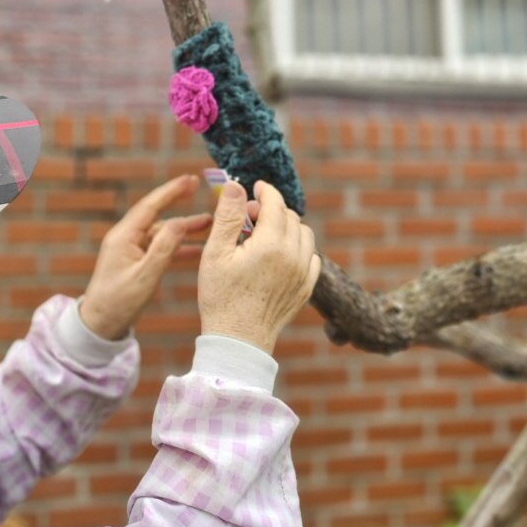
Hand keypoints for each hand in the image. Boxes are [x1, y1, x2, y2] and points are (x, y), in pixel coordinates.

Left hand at [79, 175, 213, 340]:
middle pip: (157, 216)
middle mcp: (126, 238)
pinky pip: (159, 248)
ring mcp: (130, 249)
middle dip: (180, 205)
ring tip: (208, 224)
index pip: (150, 206)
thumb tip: (179, 223)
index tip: (190, 179)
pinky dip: (176, 247)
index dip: (171, 191)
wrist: (100, 323)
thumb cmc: (119, 302)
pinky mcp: (134, 261)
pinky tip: (196, 249)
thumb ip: (164, 249)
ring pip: (161, 233)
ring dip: (183, 229)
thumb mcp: (145, 276)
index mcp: (124, 237)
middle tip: (201, 191)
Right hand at [197, 180, 320, 353]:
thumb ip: (227, 217)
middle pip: (291, 216)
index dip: (265, 191)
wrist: (238, 340)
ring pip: (305, 235)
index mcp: (271, 244)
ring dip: (287, 228)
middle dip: (272, 210)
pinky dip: (298, 249)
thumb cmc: (221, 297)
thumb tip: (235, 186)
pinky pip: (311, 257)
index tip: (255, 187)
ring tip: (264, 236)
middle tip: (249, 218)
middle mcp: (294, 255)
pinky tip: (278, 256)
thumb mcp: (215, 254)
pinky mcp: (306, 288)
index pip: (275, 203)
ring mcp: (303, 273)